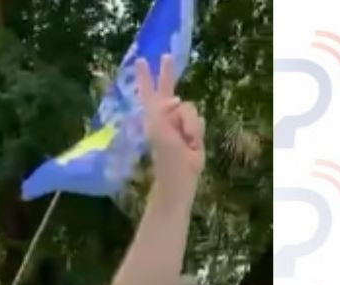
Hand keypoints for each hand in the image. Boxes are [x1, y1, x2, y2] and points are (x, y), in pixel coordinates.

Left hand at [136, 55, 203, 181]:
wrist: (180, 172)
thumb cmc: (165, 153)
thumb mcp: (159, 128)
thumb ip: (164, 109)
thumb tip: (177, 100)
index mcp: (152, 114)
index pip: (147, 91)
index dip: (144, 76)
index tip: (140, 60)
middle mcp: (165, 114)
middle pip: (167, 88)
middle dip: (167, 73)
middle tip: (166, 56)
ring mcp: (180, 121)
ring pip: (190, 108)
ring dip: (189, 125)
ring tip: (185, 141)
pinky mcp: (194, 129)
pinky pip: (199, 120)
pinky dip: (197, 131)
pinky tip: (193, 144)